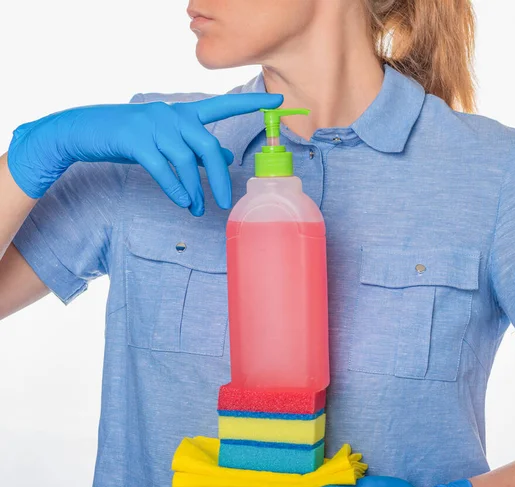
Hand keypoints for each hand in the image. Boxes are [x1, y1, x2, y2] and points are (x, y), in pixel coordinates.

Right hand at [7, 92, 281, 215]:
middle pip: (207, 146)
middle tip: (227, 202)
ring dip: (195, 189)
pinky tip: (183, 202)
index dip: (250, 105)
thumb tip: (227, 159)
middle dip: (220, 178)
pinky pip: (162, 167)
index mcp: (185, 113)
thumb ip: (198, 147)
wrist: (89, 129)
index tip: (278, 103)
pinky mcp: (135, 140)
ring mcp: (154, 125)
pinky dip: (175, 187)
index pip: (222, 105)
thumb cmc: (136, 136)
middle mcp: (174, 115)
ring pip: (185, 161)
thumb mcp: (169, 138)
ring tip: (197, 209)